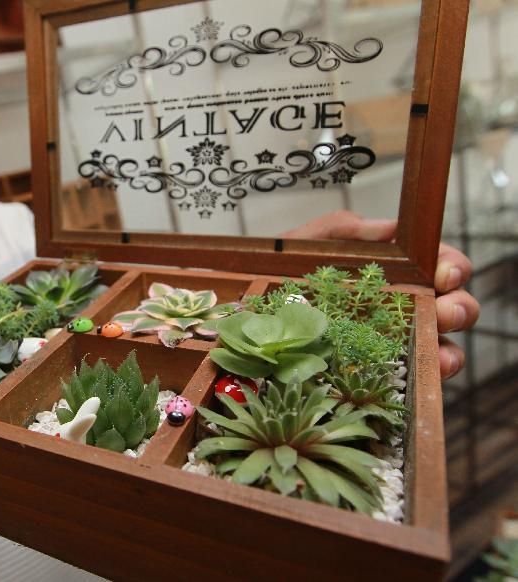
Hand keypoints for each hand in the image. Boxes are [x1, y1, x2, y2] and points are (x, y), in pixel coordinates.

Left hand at [281, 210, 479, 378]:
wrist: (243, 307)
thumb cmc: (278, 271)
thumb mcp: (304, 243)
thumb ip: (341, 230)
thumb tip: (387, 228)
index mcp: (391, 271)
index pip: (438, 265)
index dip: (452, 267)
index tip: (446, 273)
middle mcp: (399, 306)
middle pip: (450, 306)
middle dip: (458, 308)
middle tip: (445, 312)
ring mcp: (390, 340)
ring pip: (439, 345)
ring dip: (449, 348)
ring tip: (440, 352)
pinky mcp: (374, 369)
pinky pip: (410, 375)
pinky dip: (425, 375)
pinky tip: (425, 372)